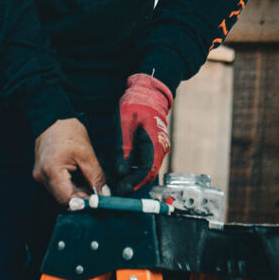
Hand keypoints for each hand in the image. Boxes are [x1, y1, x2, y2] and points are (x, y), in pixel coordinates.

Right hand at [33, 117, 106, 205]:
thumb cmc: (68, 131)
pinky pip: (56, 186)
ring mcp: (40, 175)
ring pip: (59, 194)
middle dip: (80, 198)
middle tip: (96, 193)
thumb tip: (104, 194)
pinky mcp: (42, 173)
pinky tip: (78, 178)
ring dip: (75, 192)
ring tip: (88, 183)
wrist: (53, 117)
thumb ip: (96, 176)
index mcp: (52, 171)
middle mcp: (42, 176)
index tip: (97, 201)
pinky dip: (68, 186)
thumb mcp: (86, 153)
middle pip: (62, 198)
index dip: (83, 203)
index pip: (67, 199)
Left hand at [115, 73, 172, 193]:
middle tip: (118, 190)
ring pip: (147, 168)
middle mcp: (160, 147)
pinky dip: (135, 167)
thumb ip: (124, 148)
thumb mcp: (126, 124)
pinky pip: (146, 160)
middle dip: (134, 183)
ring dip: (134, 176)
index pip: (148, 171)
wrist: (148, 89)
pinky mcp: (153, 143)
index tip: (122, 190)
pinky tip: (124, 169)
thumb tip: (121, 171)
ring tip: (118, 182)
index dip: (135, 182)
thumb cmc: (137, 103)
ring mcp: (158, 145)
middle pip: (149, 172)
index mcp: (155, 143)